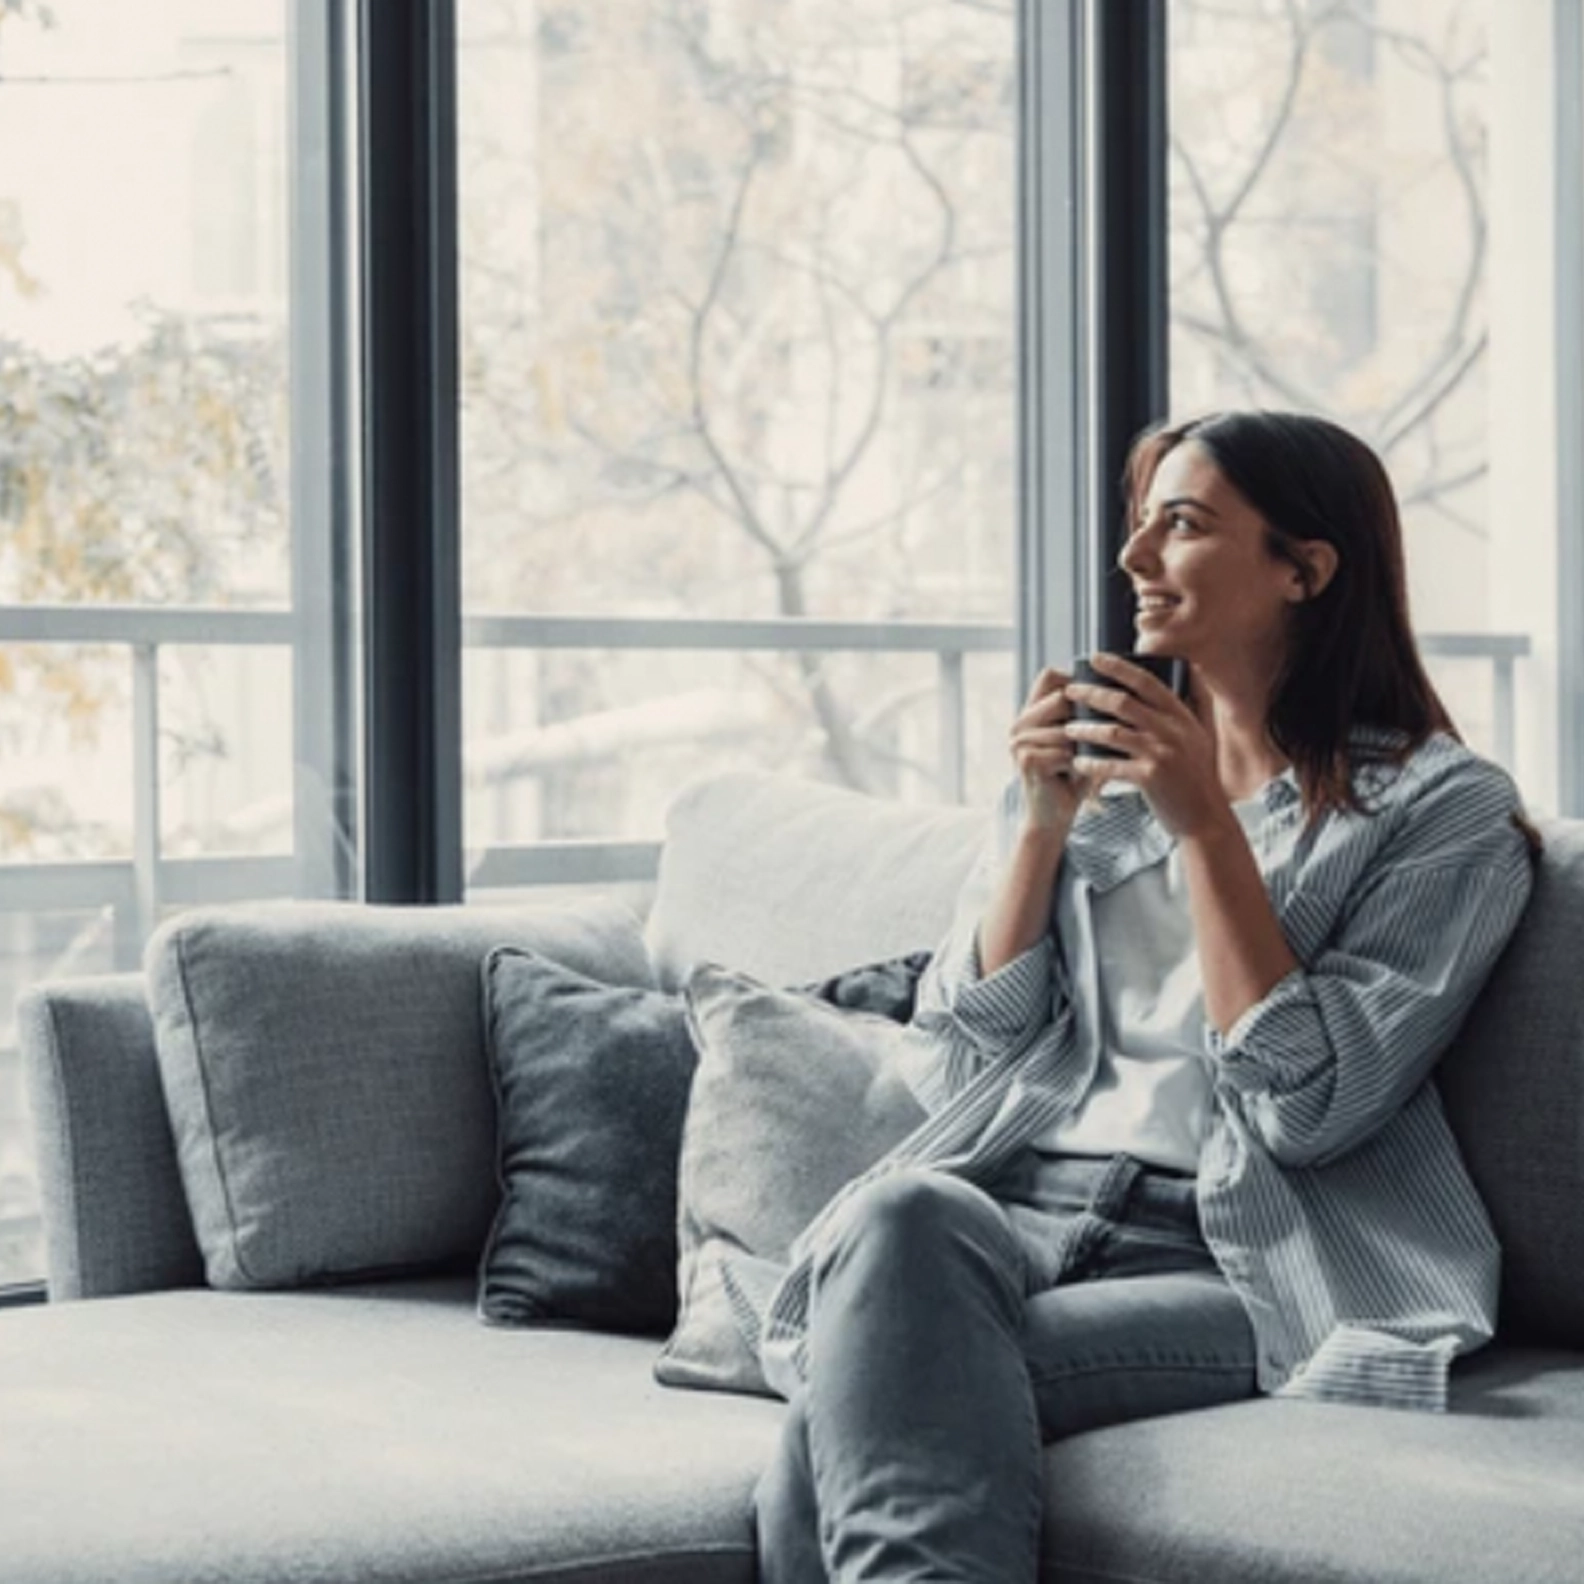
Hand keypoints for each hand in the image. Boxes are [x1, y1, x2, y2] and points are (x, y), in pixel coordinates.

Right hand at [1009, 666, 1092, 832]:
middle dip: (1084, 718)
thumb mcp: (1079, 739)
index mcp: (1030, 713)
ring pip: (1066, 727)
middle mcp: (1019, 723)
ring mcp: (1019, 741)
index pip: (1050, 675)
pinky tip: (1073, 775)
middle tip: (1092, 740)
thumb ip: (1085, 713)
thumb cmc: (1073, 775)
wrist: (1054, 815)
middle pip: (1061, 697)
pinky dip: (1076, 764)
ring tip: (1082, 761)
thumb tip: (1117, 687)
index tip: (1095, 703)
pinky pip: (1063, 751)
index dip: (1076, 683)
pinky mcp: (1026, 759)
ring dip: (1083, 746)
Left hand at [1061, 652, 1226, 838]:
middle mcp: (1173, 731)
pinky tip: (1078, 761)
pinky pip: (1112, 765)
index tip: (1095, 658)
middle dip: (1092, 693)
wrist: (1205, 818)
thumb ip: (1184, 710)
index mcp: (1181, 717)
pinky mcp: (1151, 778)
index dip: (1119, 667)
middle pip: (1123, 702)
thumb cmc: (1195, 778)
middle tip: (1070, 690)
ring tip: (1067, 728)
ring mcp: (1162, 754)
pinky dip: (1092, 762)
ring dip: (1086, 728)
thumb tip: (1184, 673)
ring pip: (1113, 732)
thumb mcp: (1197, 738)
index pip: (1147, 682)